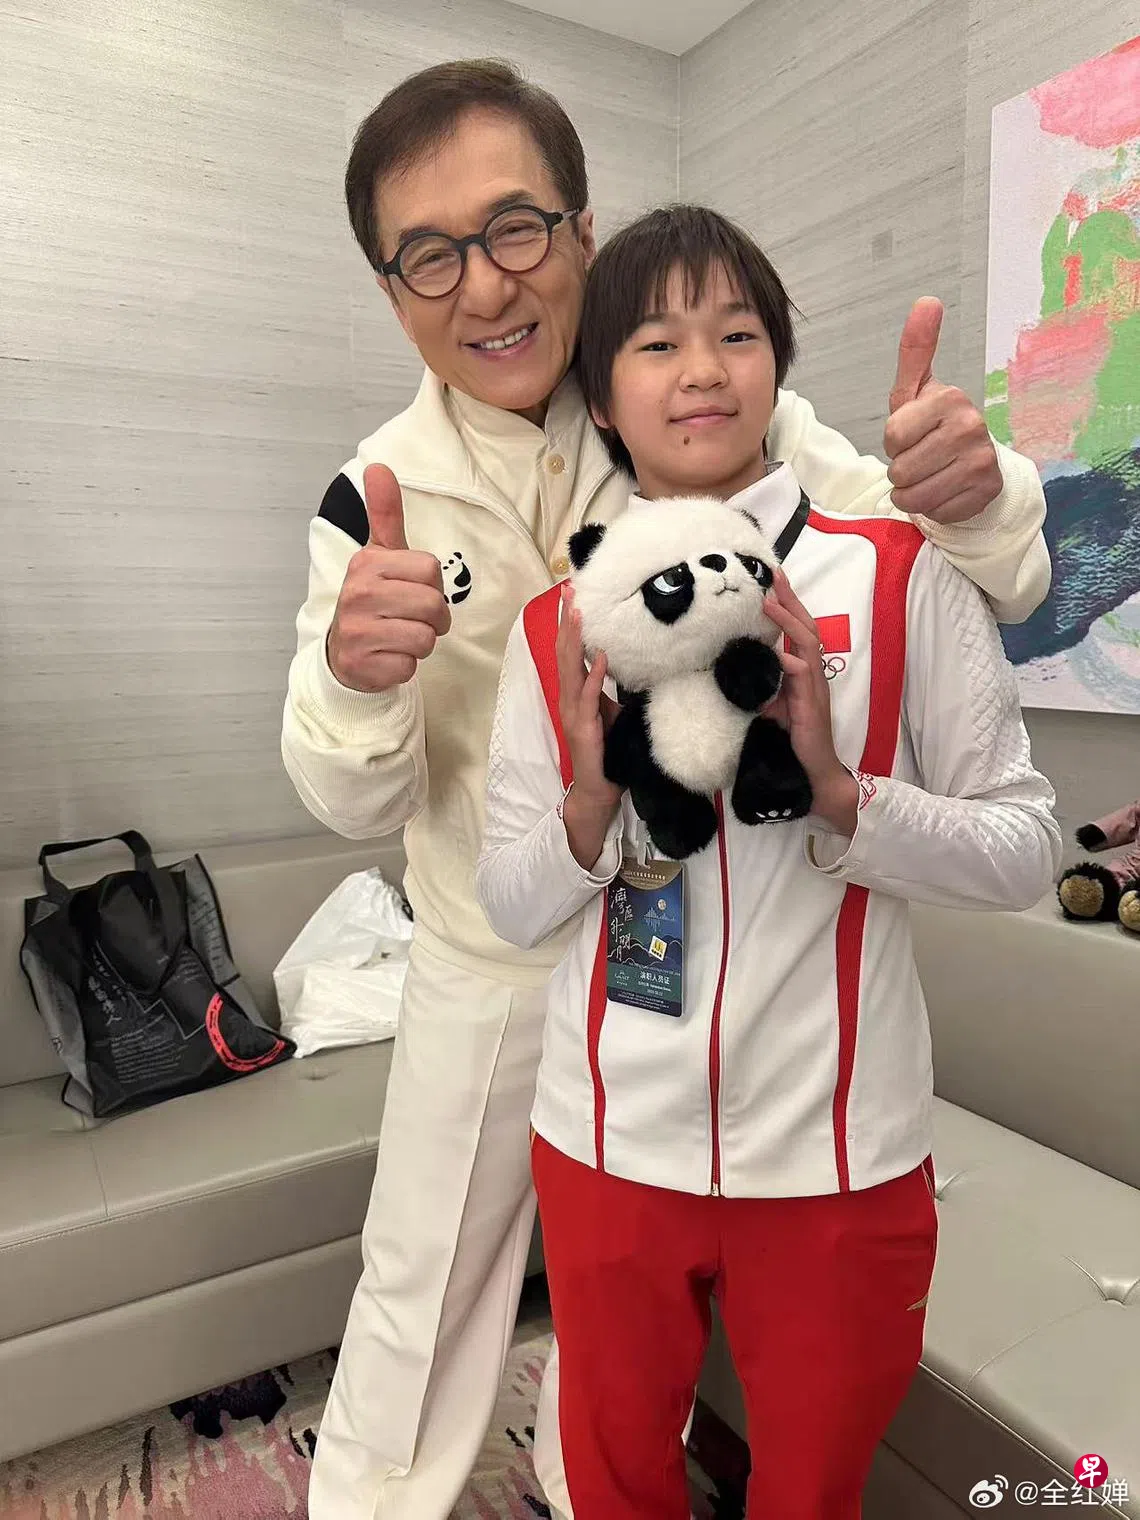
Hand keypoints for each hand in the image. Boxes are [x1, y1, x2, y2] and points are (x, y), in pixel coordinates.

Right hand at [327, 463, 451, 691]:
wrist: (344, 655)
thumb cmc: (373, 601)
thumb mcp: (379, 555)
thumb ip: (384, 513)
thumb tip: (379, 466)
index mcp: (366, 562)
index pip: (432, 570)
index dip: (432, 587)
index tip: (412, 592)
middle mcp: (357, 593)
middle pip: (434, 605)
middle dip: (432, 619)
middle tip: (410, 619)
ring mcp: (357, 631)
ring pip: (425, 638)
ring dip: (420, 643)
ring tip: (399, 637)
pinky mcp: (363, 665)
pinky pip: (411, 665)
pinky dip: (406, 666)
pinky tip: (388, 656)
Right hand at [556, 585, 621, 868]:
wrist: (599, 789)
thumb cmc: (609, 751)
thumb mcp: (616, 713)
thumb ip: (619, 690)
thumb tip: (642, 665)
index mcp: (577, 692)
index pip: (572, 650)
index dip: (573, 623)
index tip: (575, 594)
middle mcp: (570, 697)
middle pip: (566, 651)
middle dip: (568, 619)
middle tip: (570, 588)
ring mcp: (573, 712)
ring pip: (571, 668)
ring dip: (574, 639)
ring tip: (578, 611)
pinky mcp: (583, 729)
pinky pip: (588, 697)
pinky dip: (592, 676)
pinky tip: (599, 656)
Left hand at [763, 570, 857, 834]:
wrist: (815, 769)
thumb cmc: (796, 738)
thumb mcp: (773, 706)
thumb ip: (761, 687)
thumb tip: (736, 674)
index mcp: (804, 671)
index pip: (798, 630)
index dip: (787, 606)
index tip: (772, 583)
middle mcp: (813, 673)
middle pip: (806, 627)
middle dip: (790, 600)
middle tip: (775, 575)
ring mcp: (814, 686)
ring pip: (807, 644)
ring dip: (789, 621)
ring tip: (770, 602)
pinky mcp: (812, 704)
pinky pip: (803, 676)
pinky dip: (792, 662)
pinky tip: (779, 653)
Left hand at [884, 297, 1002, 524]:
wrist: (972, 465)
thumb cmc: (933, 426)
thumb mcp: (916, 391)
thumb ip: (916, 349)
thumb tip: (927, 301)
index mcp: (950, 398)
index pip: (892, 435)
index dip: (894, 442)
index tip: (911, 435)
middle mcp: (971, 426)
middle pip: (900, 469)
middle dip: (902, 470)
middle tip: (921, 458)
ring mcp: (981, 462)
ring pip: (914, 495)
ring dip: (912, 493)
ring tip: (929, 476)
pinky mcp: (985, 492)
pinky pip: (934, 512)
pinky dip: (933, 508)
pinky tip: (946, 491)